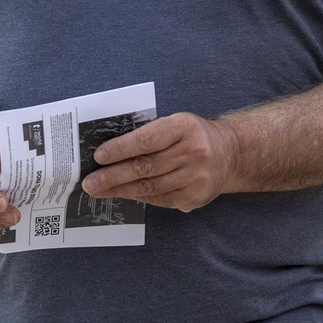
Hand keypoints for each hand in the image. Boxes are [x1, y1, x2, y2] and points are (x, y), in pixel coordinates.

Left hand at [81, 112, 240, 212]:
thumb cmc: (193, 135)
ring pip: (150, 186)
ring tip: (99, 190)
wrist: (232, 153)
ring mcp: (196, 177)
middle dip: (113, 175)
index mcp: (185, 127)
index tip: (99, 156)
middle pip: (146, 167)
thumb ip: (150, 135)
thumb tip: (111, 152)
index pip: (147, 140)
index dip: (121, 149)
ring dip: (120, 189)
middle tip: (90, 182)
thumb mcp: (177, 123)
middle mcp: (194, 152)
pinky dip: (139, 196)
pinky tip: (123, 193)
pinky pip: (160, 198)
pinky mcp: (195, 197)